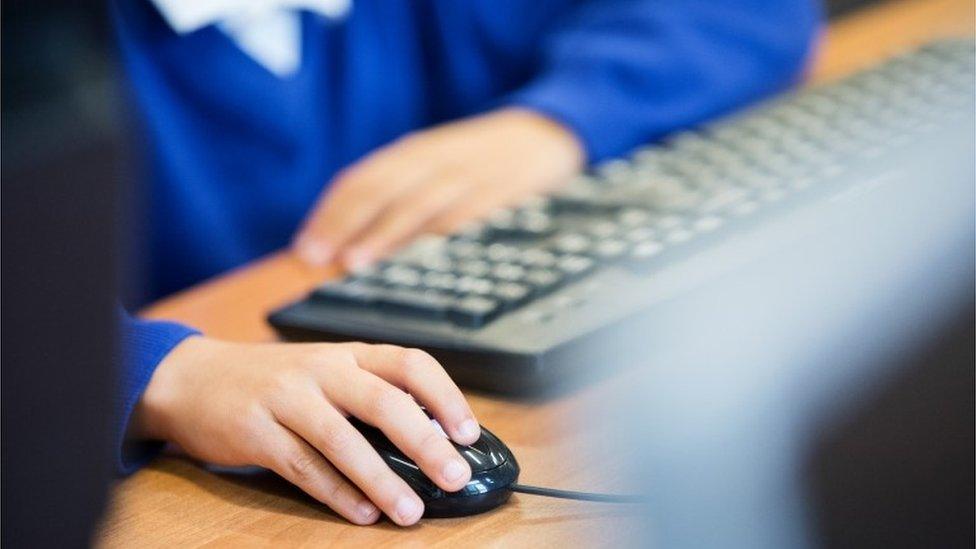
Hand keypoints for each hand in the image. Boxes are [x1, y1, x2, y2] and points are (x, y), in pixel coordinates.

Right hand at [131, 337, 480, 525]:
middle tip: (453, 477)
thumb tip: (430, 441)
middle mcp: (321, 369)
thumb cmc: (273, 380)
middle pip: (383, 402)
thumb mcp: (325, 373)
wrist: (192, 377)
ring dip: (381, 479)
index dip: (445, 397)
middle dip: (424, 443)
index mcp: (348, 354)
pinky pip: (302, 466)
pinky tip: (361, 513)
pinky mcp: (254, 432)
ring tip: (410, 511)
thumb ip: (370, 397)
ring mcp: (286, 398)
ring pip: (342, 440)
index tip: (469, 433)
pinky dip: (335, 492)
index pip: (410, 364)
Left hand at [293, 107, 584, 269]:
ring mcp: (469, 174)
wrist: (546, 132)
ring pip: (419, 203)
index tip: (305, 250)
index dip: (331, 214)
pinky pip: (467, 214)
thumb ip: (400, 196)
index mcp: (415, 154)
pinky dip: (440, 236)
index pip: (362, 181)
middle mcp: (436, 160)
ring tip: (355, 262)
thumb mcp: (437, 165)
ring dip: (384, 234)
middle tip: (318, 258)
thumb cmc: (481, 160)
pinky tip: (422, 257)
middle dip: (346, 224)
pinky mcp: (502, 191)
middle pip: (382, 190)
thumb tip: (349, 244)